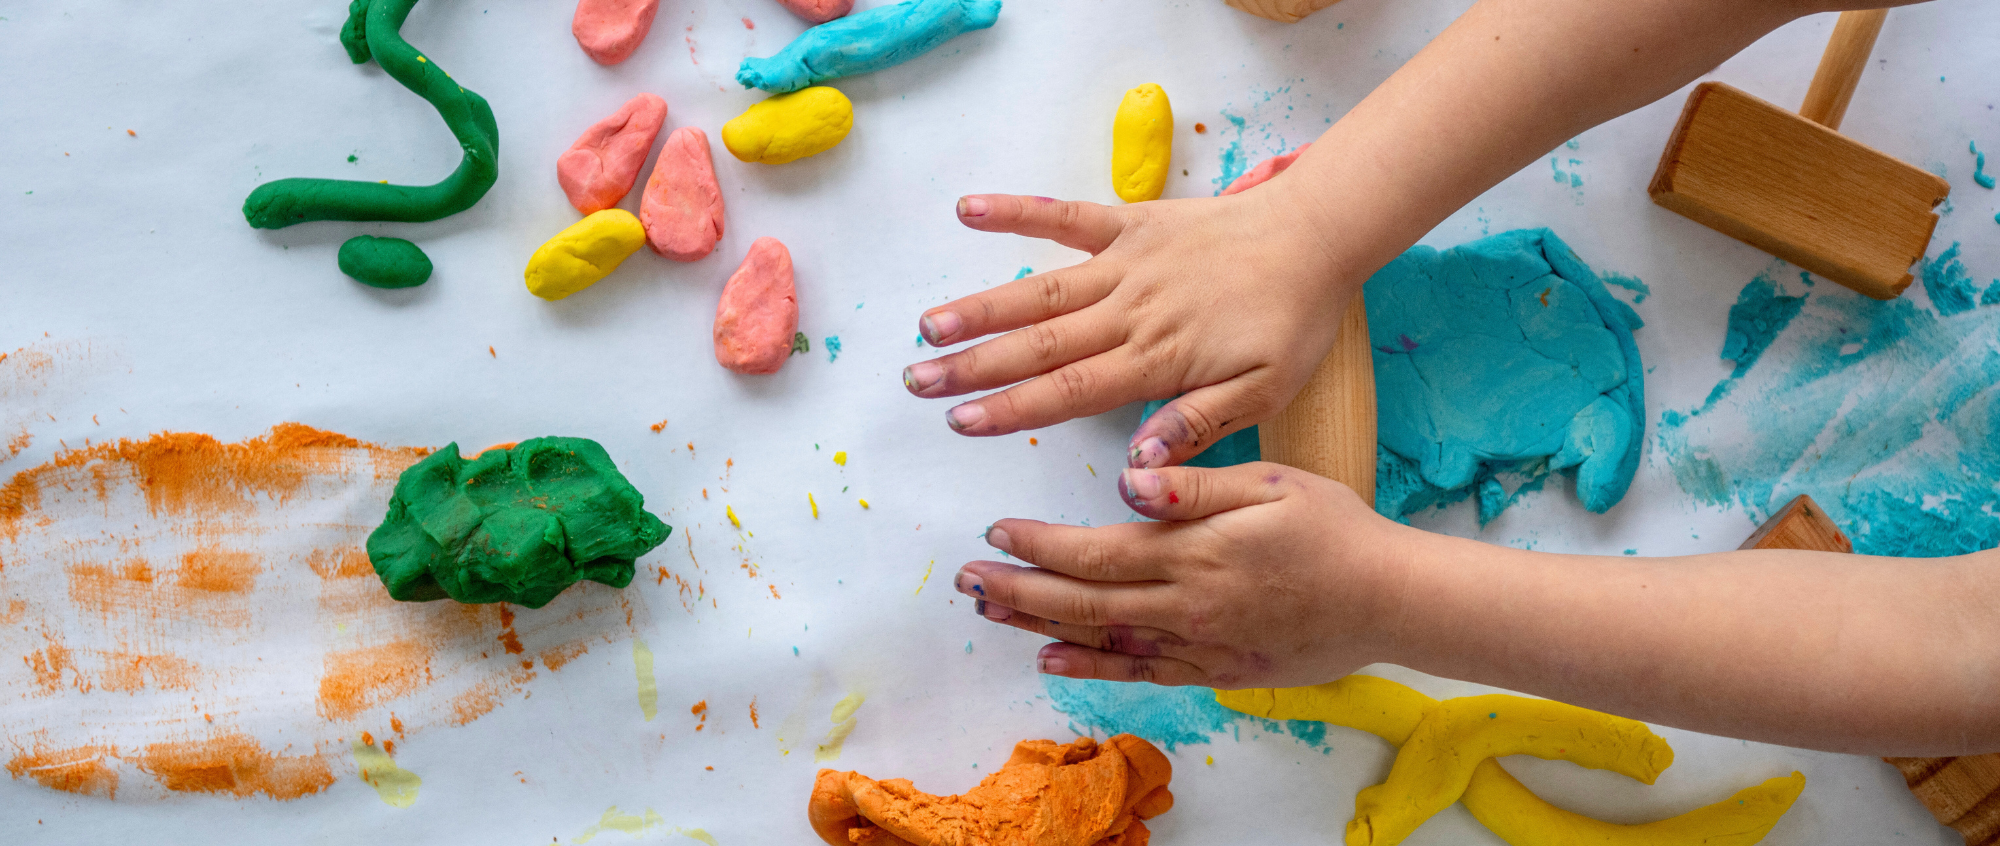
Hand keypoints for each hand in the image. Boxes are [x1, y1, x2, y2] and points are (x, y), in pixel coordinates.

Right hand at [904, 189, 1359, 467]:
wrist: (1316, 236)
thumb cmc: (1292, 321)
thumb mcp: (1263, 392)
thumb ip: (1196, 425)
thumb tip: (1137, 463)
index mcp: (1157, 359)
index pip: (1068, 391)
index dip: (1009, 407)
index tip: (961, 422)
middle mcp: (1129, 311)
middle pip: (1038, 344)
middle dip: (973, 366)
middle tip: (917, 382)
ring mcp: (1126, 263)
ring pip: (1039, 289)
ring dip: (980, 307)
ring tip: (927, 325)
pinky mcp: (1131, 223)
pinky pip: (1066, 216)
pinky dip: (1017, 211)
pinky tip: (968, 211)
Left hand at [952, 462, 1414, 688]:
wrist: (1391, 600)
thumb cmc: (1335, 529)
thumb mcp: (1271, 484)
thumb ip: (1194, 484)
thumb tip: (1131, 477)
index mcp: (1193, 551)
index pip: (1094, 550)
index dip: (1038, 544)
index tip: (996, 531)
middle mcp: (1184, 604)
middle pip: (1081, 600)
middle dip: (1017, 590)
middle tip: (966, 582)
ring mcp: (1198, 644)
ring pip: (1101, 639)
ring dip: (1039, 627)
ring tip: (990, 616)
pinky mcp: (1216, 670)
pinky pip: (1141, 673)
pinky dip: (1092, 668)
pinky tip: (1054, 661)